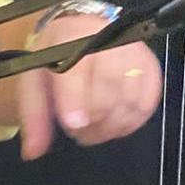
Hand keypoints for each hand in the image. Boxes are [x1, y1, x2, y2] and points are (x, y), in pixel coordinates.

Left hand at [18, 15, 162, 160]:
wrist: (81, 33)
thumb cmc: (56, 58)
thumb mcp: (34, 79)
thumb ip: (34, 114)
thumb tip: (32, 152)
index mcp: (71, 35)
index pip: (78, 68)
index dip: (76, 97)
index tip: (73, 123)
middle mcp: (107, 39)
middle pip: (108, 88)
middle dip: (92, 120)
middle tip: (78, 133)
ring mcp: (134, 52)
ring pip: (129, 101)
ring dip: (110, 127)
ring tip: (92, 131)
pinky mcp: (151, 67)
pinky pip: (147, 105)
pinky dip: (130, 123)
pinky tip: (113, 124)